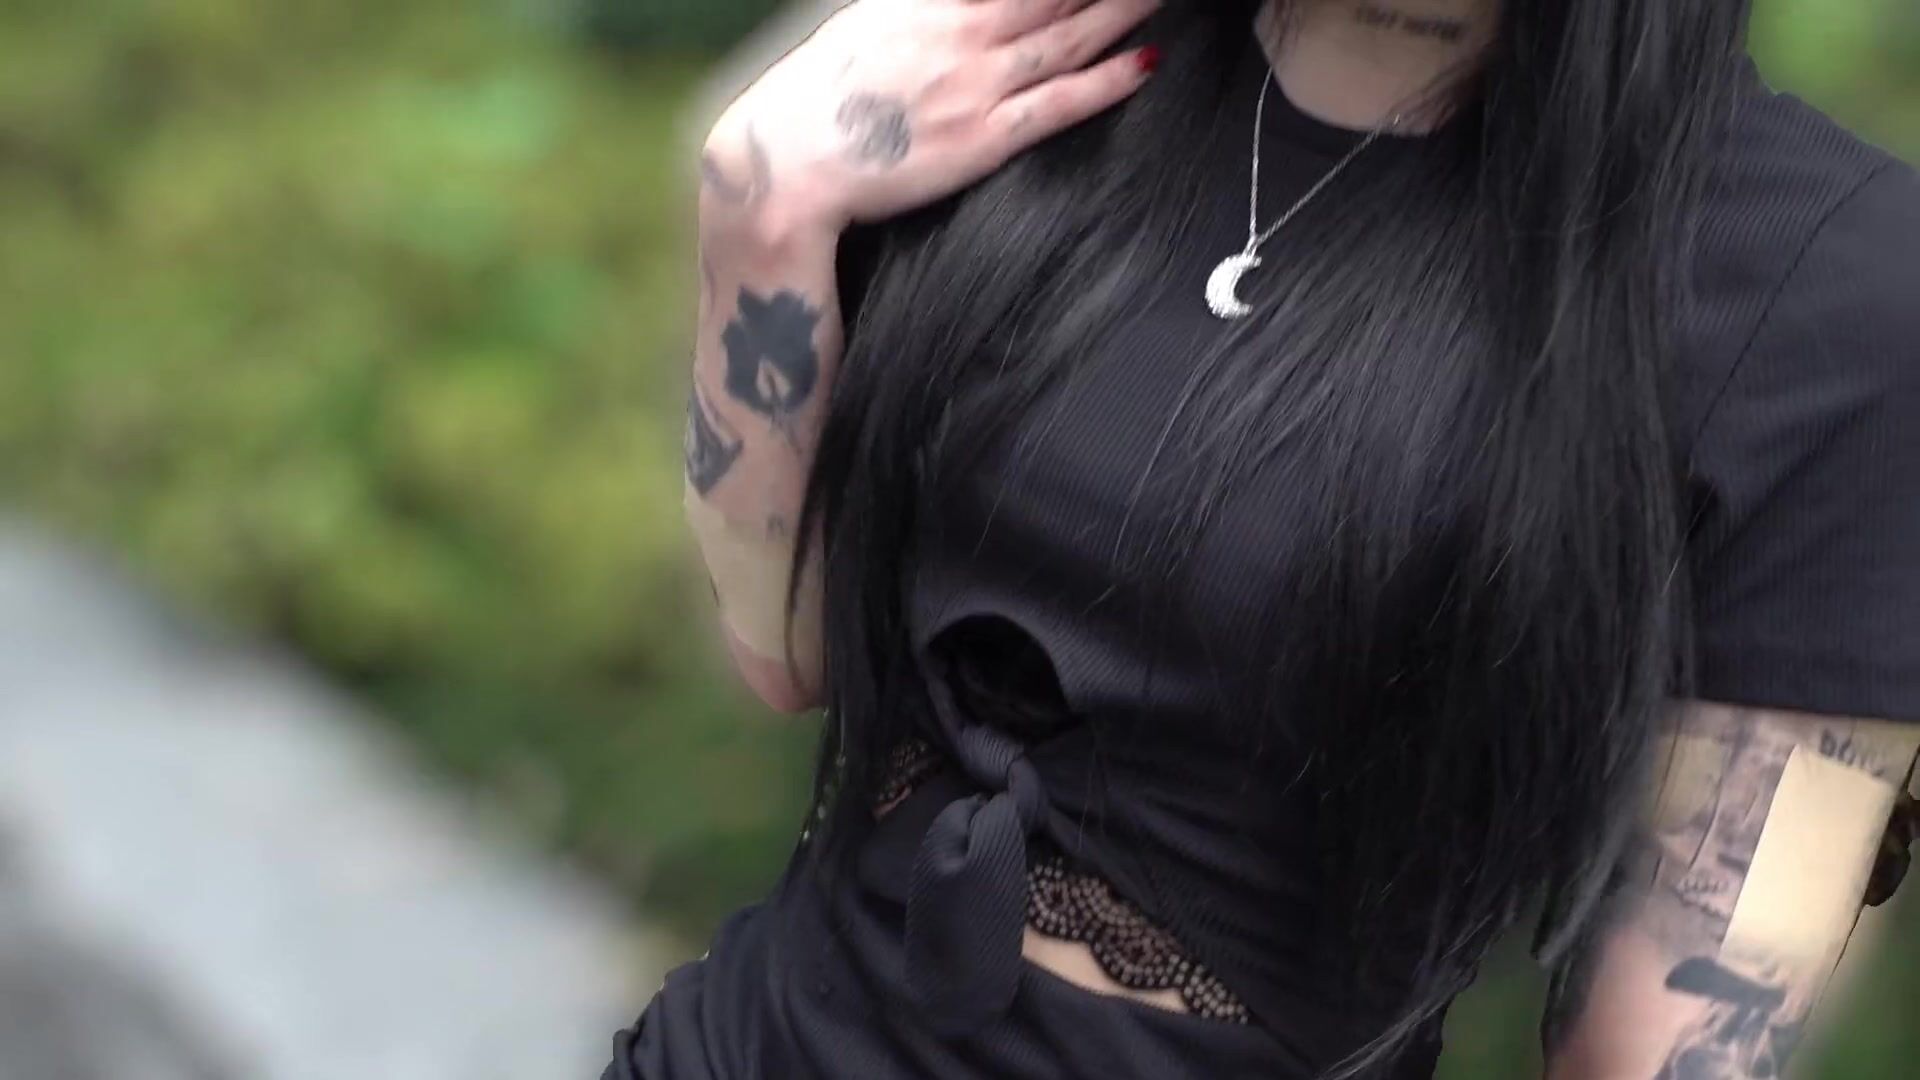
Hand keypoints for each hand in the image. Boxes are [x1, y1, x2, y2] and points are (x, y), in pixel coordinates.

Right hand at [702, 0, 1161, 231]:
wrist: (786, 165)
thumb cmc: (819, 101)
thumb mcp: (867, 28)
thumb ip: (919, 11)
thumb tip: (950, 5)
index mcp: (929, 2)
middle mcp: (960, 32)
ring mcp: (975, 85)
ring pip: (1069, 37)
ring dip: (1122, 10)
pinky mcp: (984, 139)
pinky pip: (1059, 103)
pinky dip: (1106, 80)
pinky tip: (1144, 61)